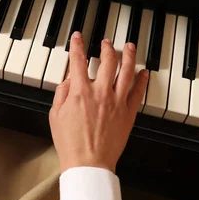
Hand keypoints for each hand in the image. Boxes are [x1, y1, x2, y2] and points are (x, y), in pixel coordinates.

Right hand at [49, 32, 148, 172]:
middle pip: (107, 61)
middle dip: (106, 48)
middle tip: (106, 42)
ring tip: (129, 47)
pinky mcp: (128, 113)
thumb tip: (68, 81)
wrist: (88, 163)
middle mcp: (101, 93)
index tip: (78, 37)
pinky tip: (143, 72)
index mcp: (80, 92)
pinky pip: (138, 92)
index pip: (79, 61)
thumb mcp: (55, 115)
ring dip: (128, 56)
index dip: (77, 45)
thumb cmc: (70, 142)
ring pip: (127, 72)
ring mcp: (117, 102)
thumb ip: (61, 93)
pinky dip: (142, 80)